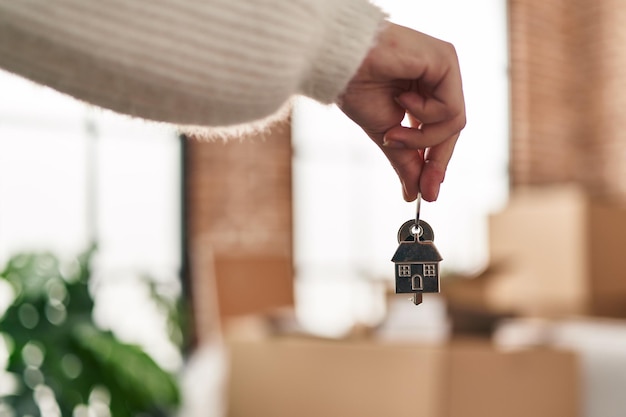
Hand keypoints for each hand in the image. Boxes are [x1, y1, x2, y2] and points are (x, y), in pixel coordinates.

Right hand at [338, 22, 465, 201]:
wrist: (339, 63)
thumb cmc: (355, 87)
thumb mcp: (385, 133)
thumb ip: (404, 160)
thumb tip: (413, 194)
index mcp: (424, 89)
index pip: (440, 130)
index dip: (434, 162)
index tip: (426, 194)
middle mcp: (439, 76)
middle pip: (451, 128)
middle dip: (435, 161)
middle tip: (424, 189)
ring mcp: (445, 67)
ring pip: (453, 122)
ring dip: (421, 138)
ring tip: (392, 132)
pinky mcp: (446, 60)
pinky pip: (449, 108)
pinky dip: (424, 115)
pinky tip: (401, 99)